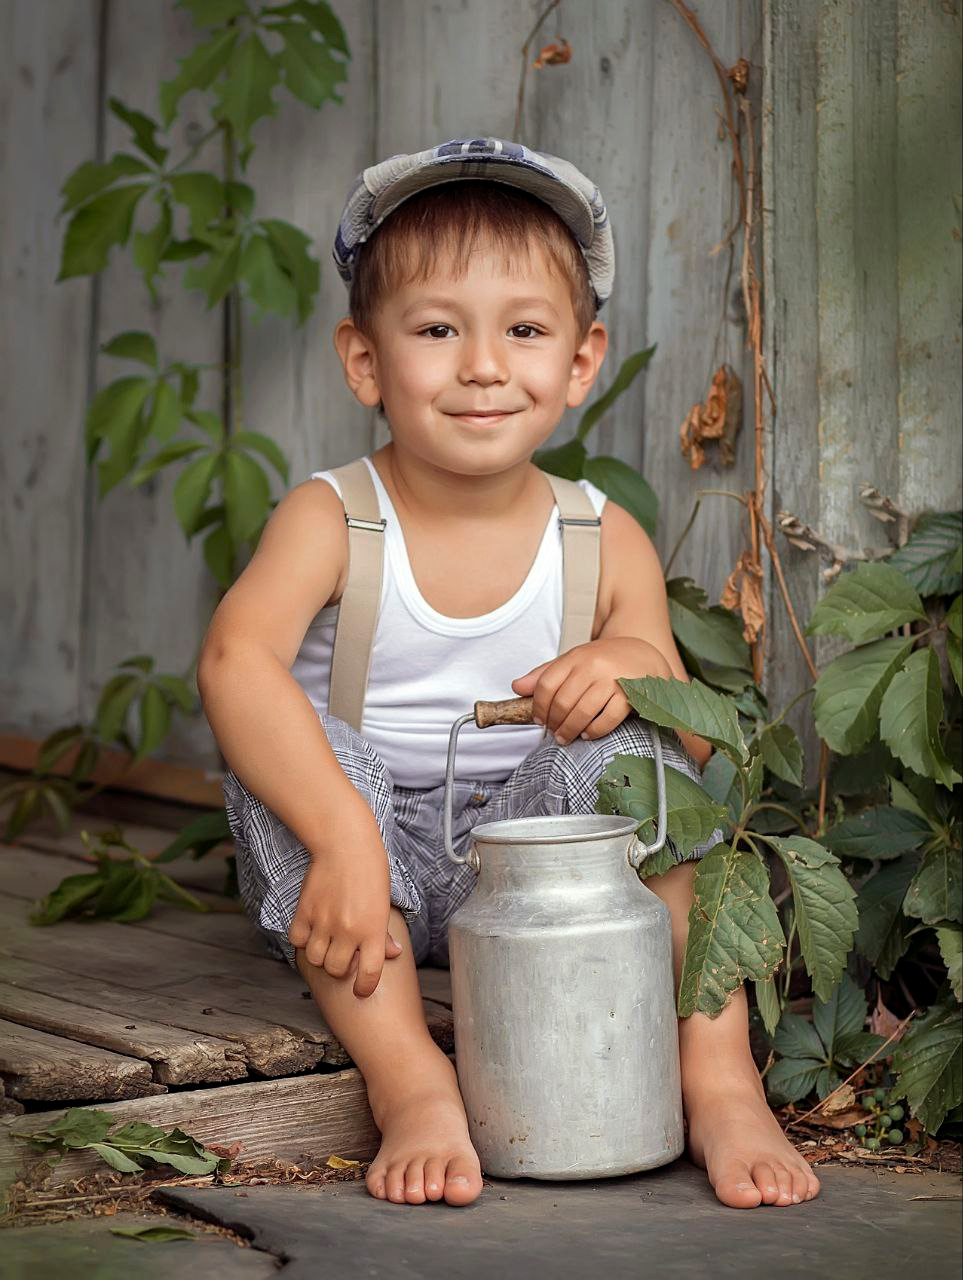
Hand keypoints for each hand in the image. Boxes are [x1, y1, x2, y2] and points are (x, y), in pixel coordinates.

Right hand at [287, 826, 402, 997]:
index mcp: (373, 929)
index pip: (369, 974)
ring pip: (315, 959)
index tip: (361, 990)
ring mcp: (324, 921)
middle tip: (343, 955)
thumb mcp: (384, 902)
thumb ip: (384, 932)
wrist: (345, 844)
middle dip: (340, 968)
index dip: (364, 988)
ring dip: (320, 955)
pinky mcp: (305, 911)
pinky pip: (297, 940)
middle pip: (336, 970)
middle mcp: (348, 930)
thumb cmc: (370, 870)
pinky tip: (311, 930)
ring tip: (326, 942)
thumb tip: (392, 953)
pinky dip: (302, 940)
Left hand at [511, 637, 672, 745]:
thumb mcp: (573, 661)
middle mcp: (593, 666)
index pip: (546, 684)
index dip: (538, 707)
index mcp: (575, 657)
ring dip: (570, 730)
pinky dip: (594, 731)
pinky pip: (607, 719)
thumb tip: (516, 687)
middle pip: (562, 702)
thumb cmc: (603, 662)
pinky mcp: (629, 696)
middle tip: (553, 732)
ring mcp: (612, 681)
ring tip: (565, 738)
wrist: (642, 655)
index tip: (539, 719)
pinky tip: (588, 734)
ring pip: (582, 712)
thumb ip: (545, 674)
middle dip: (554, 723)